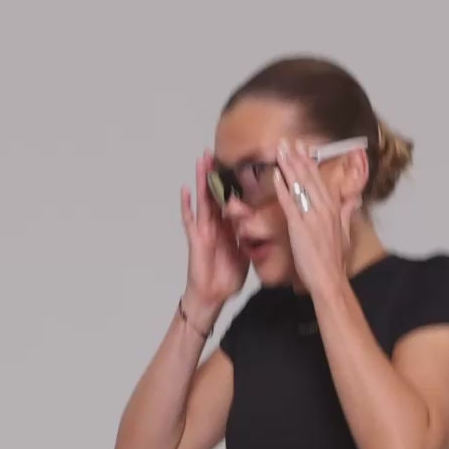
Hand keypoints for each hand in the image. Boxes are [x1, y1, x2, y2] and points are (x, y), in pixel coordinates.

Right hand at [180, 150, 248, 321]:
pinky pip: (189, 220)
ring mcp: (203, 231)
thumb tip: (263, 228)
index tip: (236, 165)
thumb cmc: (226, 278)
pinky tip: (184, 190)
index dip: (232, 184)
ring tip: (200, 161)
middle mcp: (215, 226)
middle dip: (213, 174)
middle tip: (213, 152)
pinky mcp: (196, 240)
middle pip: (214, 194)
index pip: (230, 200)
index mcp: (228, 228)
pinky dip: (186, 206)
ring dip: (200, 181)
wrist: (213, 296)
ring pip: (202, 200)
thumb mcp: (245, 254)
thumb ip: (250, 238)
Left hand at [272, 139, 358, 297]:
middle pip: (309, 178)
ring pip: (300, 186)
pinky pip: (290, 204)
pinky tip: (276, 176)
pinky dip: (283, 188)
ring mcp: (312, 217)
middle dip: (298, 157)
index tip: (303, 147)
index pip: (320, 180)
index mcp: (334, 209)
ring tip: (280, 150)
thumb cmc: (336, 262)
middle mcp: (324, 209)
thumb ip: (348, 213)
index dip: (310, 162)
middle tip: (287, 141)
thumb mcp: (346, 234)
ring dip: (289, 166)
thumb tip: (355, 200)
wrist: (330, 279)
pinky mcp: (300, 227)